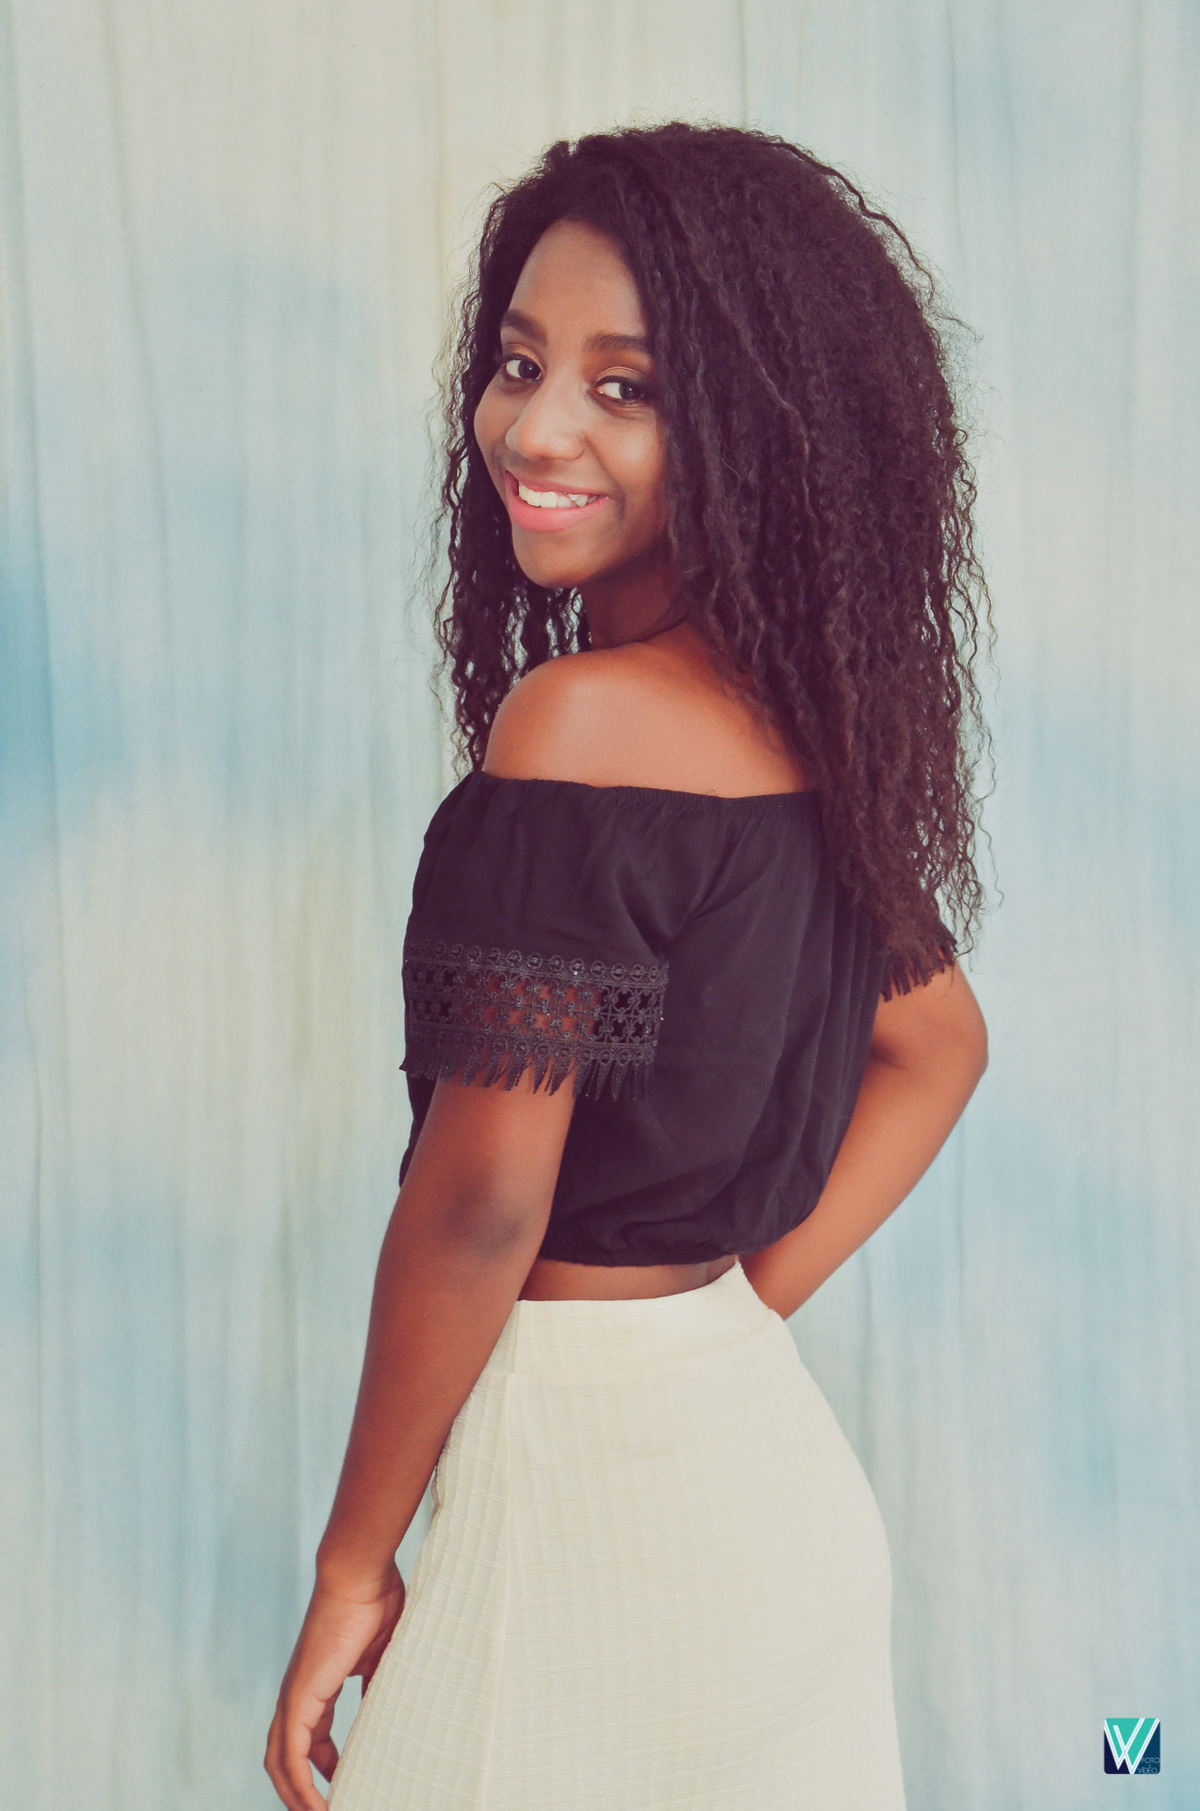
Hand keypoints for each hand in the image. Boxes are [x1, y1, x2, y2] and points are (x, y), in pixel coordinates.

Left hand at [264, 1565, 405, 1810]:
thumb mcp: (380, 1654)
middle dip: (302, 1792)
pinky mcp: (299, 1697)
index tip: (343, 1785)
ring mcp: (295, 1696)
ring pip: (281, 1763)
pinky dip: (301, 1786)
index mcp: (317, 1683)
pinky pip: (292, 1755)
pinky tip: (318, 1807)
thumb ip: (376, 1681)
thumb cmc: (375, 1601)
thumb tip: (385, 1707)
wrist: (360, 1575)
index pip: (310, 1738)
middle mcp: (299, 1693)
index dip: (323, 1767)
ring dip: (297, 1797)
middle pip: (286, 1757)